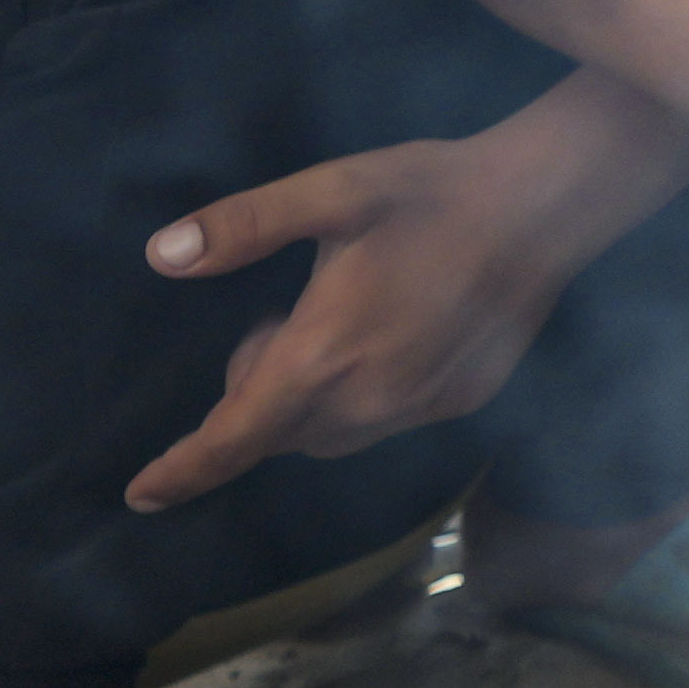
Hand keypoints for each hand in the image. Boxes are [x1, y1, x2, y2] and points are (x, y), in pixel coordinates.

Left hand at [125, 135, 598, 508]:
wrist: (547, 206)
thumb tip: (161, 255)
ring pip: (329, 437)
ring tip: (327, 326)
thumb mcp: (331, 191)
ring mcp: (419, 407)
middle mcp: (370, 399)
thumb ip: (244, 225)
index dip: (184, 470)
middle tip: (276, 320)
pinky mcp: (460, 402)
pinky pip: (383, 423)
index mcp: (324, 354)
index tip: (141, 495)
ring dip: (305, 403)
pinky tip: (386, 334)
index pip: (235, 437)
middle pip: (278, 437)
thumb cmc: (433, 193)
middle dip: (254, 397)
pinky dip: (360, 397)